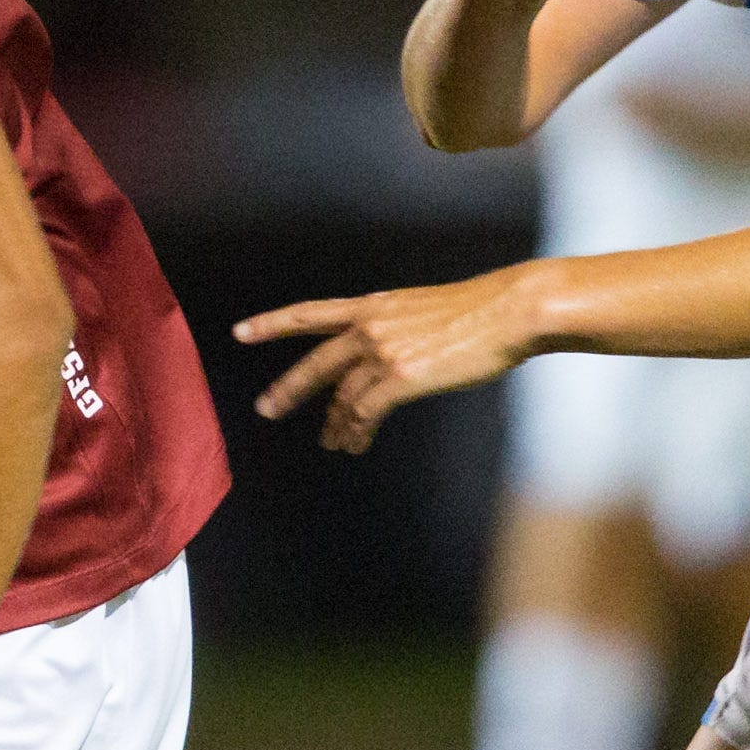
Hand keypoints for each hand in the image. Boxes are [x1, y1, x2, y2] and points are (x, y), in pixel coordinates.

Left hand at [237, 269, 537, 452]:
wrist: (509, 310)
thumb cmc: (481, 310)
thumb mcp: (424, 309)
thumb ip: (397, 328)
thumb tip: (388, 356)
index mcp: (373, 305)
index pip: (311, 313)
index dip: (273, 323)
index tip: (240, 331)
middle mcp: (370, 326)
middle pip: (314, 363)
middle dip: (287, 389)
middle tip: (266, 409)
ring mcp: (384, 352)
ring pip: (342, 396)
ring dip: (335, 424)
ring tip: (333, 442)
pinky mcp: (402, 377)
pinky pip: (365, 413)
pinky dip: (356, 432)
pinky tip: (355, 444)